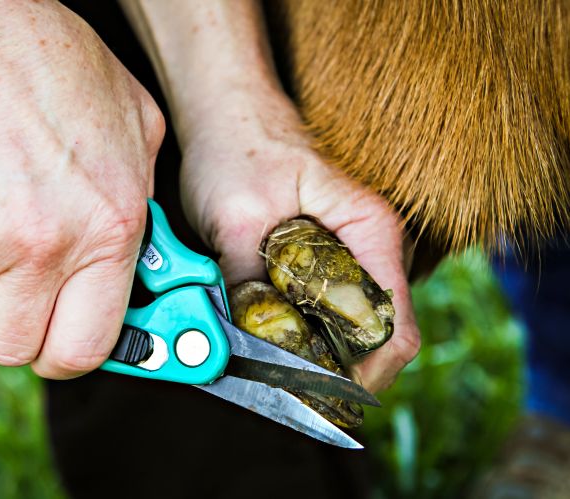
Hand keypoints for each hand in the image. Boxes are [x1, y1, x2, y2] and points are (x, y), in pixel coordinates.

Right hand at [0, 0, 163, 377]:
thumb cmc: (59, 71)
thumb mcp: (139, 132)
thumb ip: (142, 207)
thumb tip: (143, 261)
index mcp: (110, 230)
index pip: (87, 348)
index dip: (71, 356)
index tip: (66, 346)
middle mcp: (47, 247)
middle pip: (15, 350)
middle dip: (14, 329)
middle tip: (18, 294)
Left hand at [180, 90, 418, 392]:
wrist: (224, 112)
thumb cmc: (236, 149)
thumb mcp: (237, 219)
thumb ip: (250, 282)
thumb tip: (253, 345)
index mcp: (370, 230)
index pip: (394, 325)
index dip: (367, 373)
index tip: (324, 396)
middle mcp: (370, 244)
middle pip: (378, 331)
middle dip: (343, 371)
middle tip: (294, 394)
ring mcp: (349, 249)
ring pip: (353, 322)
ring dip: (324, 354)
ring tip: (281, 372)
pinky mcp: (322, 253)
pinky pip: (329, 305)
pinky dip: (308, 331)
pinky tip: (274, 338)